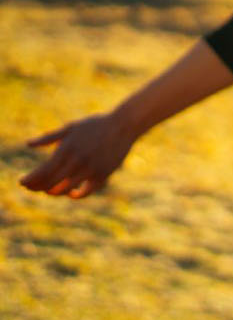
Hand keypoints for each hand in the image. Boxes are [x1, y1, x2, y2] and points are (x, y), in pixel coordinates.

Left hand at [17, 112, 137, 197]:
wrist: (124, 125)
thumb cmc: (95, 125)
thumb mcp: (71, 127)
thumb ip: (49, 138)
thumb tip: (28, 144)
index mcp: (66, 149)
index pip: (42, 172)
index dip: (30, 180)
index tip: (22, 183)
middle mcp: (76, 161)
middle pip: (50, 182)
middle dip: (38, 187)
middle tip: (31, 187)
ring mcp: (90, 170)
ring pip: (65, 189)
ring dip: (54, 192)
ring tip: (48, 189)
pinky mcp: (103, 175)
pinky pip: (86, 192)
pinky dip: (76, 195)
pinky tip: (71, 193)